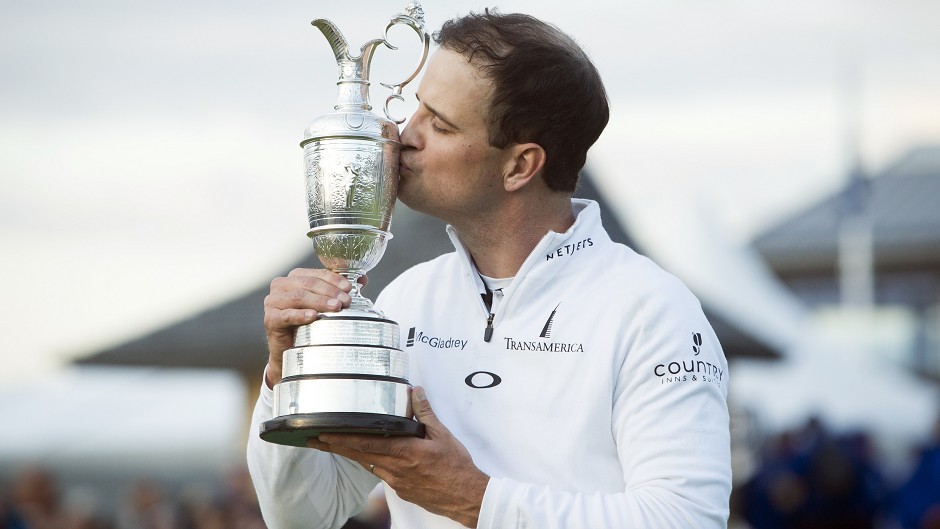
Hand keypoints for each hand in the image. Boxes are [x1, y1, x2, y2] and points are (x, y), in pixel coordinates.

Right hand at [262, 268, 357, 386]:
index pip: (317, 273)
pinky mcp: (270, 319)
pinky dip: (300, 315)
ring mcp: (273, 301)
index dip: (334, 279)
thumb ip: (341, 290)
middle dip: (330, 292)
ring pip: (299, 296)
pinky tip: (313, 316)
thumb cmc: (309, 324)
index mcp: (296, 277)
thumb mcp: (326, 305)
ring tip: (336, 308)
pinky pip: (286, 315)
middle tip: (346, 301)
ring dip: (319, 301)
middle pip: (308, 283)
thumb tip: (363, 279)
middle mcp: (281, 285)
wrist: (290, 351)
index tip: (349, 288)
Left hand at [308, 387, 488, 527]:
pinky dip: (370, 462)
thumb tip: (415, 391)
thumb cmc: (456, 466)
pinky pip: (380, 473)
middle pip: (359, 455)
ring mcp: (396, 482)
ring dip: (350, 454)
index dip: (342, 439)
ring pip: (367, 464)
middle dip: (335, 447)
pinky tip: (366, 456)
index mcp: (404, 452)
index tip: (323, 434)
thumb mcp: (443, 435)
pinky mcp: (400, 490)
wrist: (465, 497)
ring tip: (332, 446)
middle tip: (315, 439)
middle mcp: (395, 468)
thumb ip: (425, 413)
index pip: (365, 443)